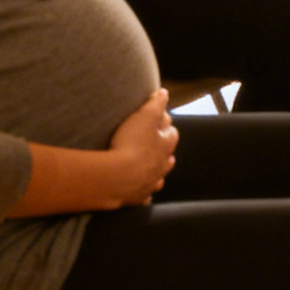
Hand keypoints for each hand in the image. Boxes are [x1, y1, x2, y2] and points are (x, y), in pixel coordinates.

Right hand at [106, 90, 178, 206]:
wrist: (119, 176)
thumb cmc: (132, 142)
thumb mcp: (145, 116)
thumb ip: (156, 103)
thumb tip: (164, 92)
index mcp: (165, 145)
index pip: (171, 134)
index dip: (166, 128)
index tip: (161, 124)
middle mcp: (162, 165)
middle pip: (167, 158)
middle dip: (164, 152)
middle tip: (157, 148)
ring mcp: (151, 182)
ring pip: (159, 177)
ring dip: (156, 172)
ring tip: (151, 169)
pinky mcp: (138, 197)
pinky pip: (144, 196)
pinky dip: (144, 193)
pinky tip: (139, 192)